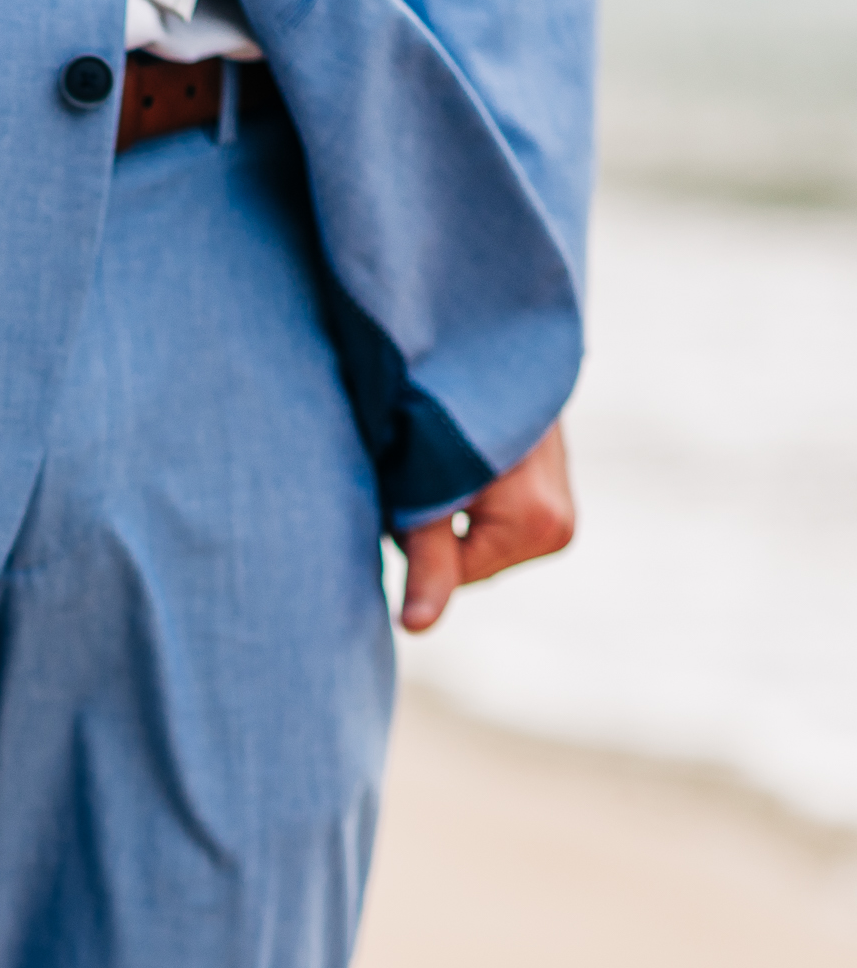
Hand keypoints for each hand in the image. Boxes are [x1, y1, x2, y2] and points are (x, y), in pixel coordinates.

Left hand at [399, 421, 574, 632]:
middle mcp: (559, 524)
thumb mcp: (427, 490)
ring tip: (436, 458)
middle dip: (430, 525)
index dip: (412, 536)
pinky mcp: (546, 493)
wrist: (486, 339)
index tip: (408, 485)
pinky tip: (451, 462)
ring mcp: (558, 508)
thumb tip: (416, 628)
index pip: (450, 575)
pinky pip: (486, 520)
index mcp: (540, 527)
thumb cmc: (449, 410)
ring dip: (442, 509)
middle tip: (419, 467)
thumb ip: (426, 560)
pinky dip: (459, 498)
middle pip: (465, 562)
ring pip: (472, 541)